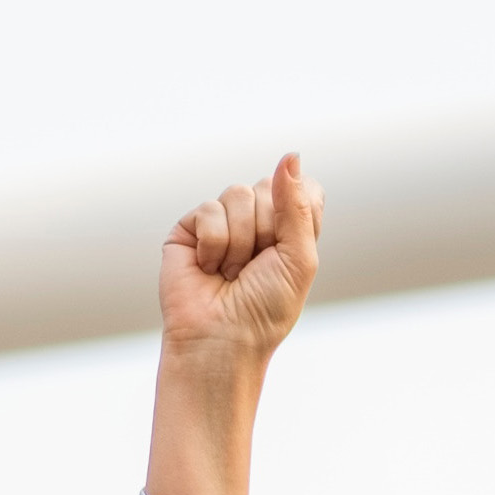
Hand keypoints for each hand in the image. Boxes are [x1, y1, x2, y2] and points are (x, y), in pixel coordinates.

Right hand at [159, 153, 323, 363]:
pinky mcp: (191, 226)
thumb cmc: (265, 311)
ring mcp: (223, 221)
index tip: (288, 245)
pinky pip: (209, 209)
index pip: (303, 189)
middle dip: (267, 230)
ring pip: (238, 193)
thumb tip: (290, 155)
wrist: (221, 339)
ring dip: (240, 242)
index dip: (297, 209)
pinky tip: (209, 269)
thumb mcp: (299, 260)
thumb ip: (298, 207)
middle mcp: (258, 222)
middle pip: (269, 186)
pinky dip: (215, 244)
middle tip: (257, 267)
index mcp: (291, 230)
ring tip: (232, 273)